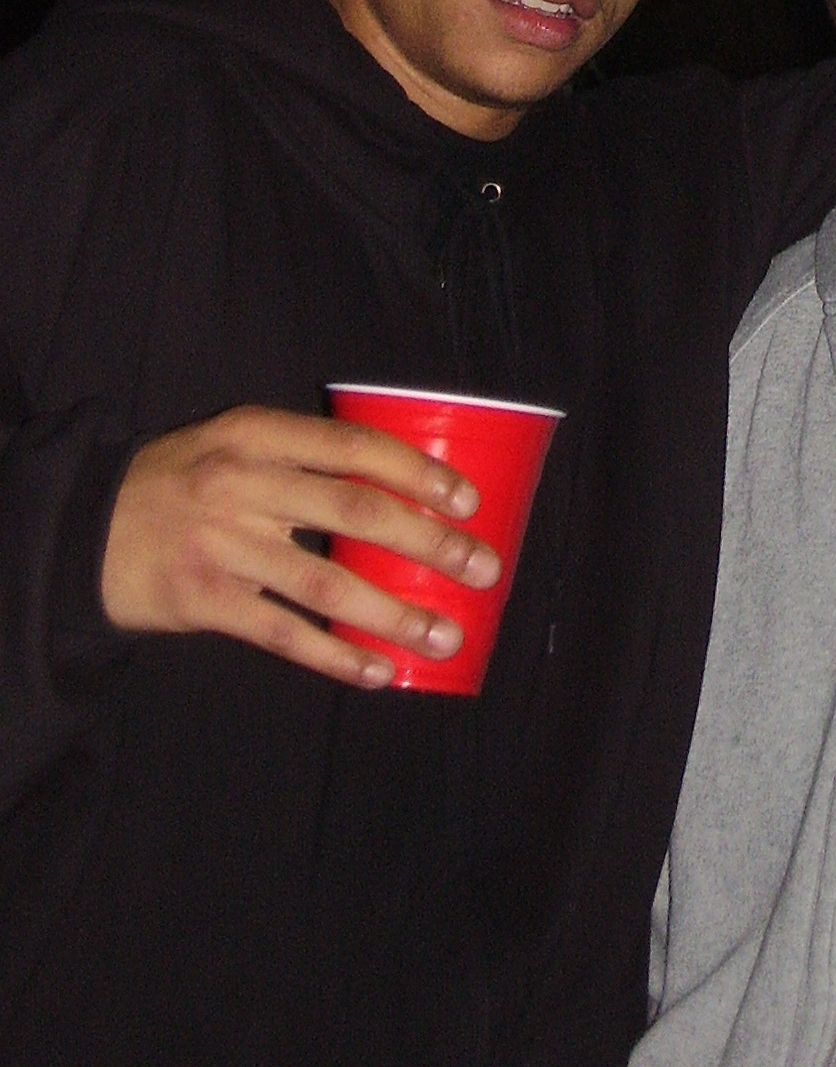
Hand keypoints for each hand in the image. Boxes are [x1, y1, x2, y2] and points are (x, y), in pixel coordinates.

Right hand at [100, 406, 501, 688]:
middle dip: (429, 542)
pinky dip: (336, 656)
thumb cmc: (182, 482)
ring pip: (327, 583)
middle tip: (481, 568)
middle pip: (355, 513)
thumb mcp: (234, 442)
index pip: (354, 447)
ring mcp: (223, 546)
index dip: (417, 473)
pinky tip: (379, 671)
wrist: (85, 531)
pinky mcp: (205, 603)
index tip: (468, 500)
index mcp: (256, 433)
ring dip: (394, 613)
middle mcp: (242, 484)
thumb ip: (301, 457)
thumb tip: (399, 489)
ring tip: (445, 633)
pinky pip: (284, 634)